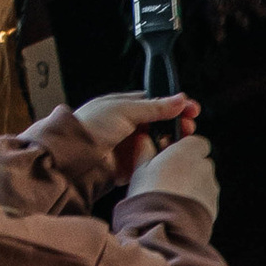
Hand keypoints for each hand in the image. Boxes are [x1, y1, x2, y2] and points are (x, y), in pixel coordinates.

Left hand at [73, 90, 196, 183]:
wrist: (73, 155)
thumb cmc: (89, 126)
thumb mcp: (125, 109)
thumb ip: (154, 107)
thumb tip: (179, 99)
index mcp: (126, 107)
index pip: (158, 104)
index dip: (176, 106)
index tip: (192, 109)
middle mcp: (129, 126)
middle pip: (161, 125)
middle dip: (177, 126)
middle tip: (189, 128)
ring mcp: (130, 146)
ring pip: (158, 144)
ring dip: (170, 144)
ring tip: (179, 143)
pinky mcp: (129, 166)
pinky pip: (151, 163)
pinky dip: (160, 161)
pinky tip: (167, 159)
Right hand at [142, 131, 218, 219]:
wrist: (164, 228)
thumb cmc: (150, 197)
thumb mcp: (139, 170)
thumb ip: (145, 152)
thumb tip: (145, 141)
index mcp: (187, 152)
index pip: (197, 141)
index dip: (184, 148)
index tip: (171, 154)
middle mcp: (203, 167)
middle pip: (200, 162)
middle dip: (188, 168)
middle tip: (168, 178)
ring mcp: (211, 187)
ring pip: (204, 182)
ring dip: (192, 186)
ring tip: (172, 197)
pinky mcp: (213, 206)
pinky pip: (205, 199)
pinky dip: (196, 202)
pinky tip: (178, 209)